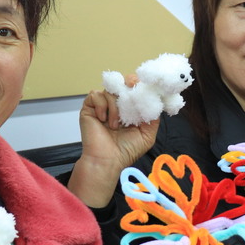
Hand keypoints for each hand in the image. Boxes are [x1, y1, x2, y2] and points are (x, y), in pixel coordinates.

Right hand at [67, 81, 158, 207]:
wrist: (107, 161)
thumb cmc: (126, 150)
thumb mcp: (148, 134)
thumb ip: (153, 116)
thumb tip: (155, 99)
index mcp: (130, 110)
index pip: (135, 90)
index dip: (140, 85)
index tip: (143, 86)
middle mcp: (117, 106)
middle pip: (123, 83)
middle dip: (129, 84)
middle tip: (132, 88)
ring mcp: (102, 106)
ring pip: (110, 90)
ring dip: (115, 107)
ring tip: (115, 126)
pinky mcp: (89, 108)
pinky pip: (95, 95)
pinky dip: (102, 106)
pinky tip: (103, 120)